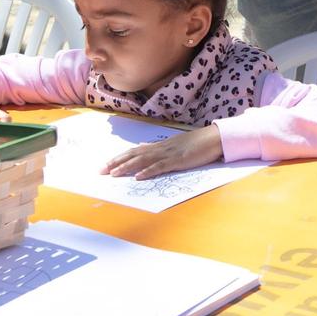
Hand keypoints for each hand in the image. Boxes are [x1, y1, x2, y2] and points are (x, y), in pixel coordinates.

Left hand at [105, 125, 221, 177]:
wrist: (214, 138)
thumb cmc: (196, 143)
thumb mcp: (174, 144)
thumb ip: (157, 147)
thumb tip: (141, 146)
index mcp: (159, 145)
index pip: (134, 151)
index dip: (119, 157)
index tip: (106, 165)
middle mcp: (161, 148)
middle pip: (134, 154)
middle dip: (116, 162)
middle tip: (101, 171)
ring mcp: (169, 154)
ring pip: (143, 160)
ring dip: (127, 167)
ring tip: (114, 174)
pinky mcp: (178, 160)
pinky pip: (160, 167)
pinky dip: (148, 171)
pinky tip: (139, 177)